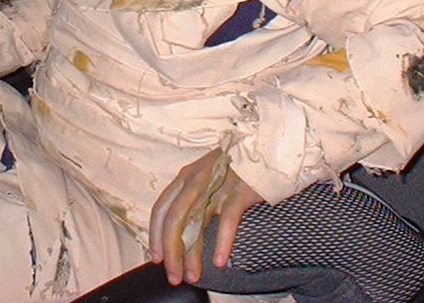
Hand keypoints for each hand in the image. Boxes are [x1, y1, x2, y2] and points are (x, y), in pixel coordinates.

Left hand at [150, 148, 262, 285]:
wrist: (267, 147)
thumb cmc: (237, 166)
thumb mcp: (208, 176)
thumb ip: (194, 196)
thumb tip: (183, 231)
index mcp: (186, 176)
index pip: (161, 208)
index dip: (155, 235)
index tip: (157, 258)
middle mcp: (197, 179)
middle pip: (174, 220)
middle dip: (171, 252)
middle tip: (174, 276)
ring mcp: (217, 184)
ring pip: (196, 223)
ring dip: (192, 254)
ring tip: (193, 275)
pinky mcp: (239, 190)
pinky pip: (226, 220)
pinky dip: (221, 242)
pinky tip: (219, 260)